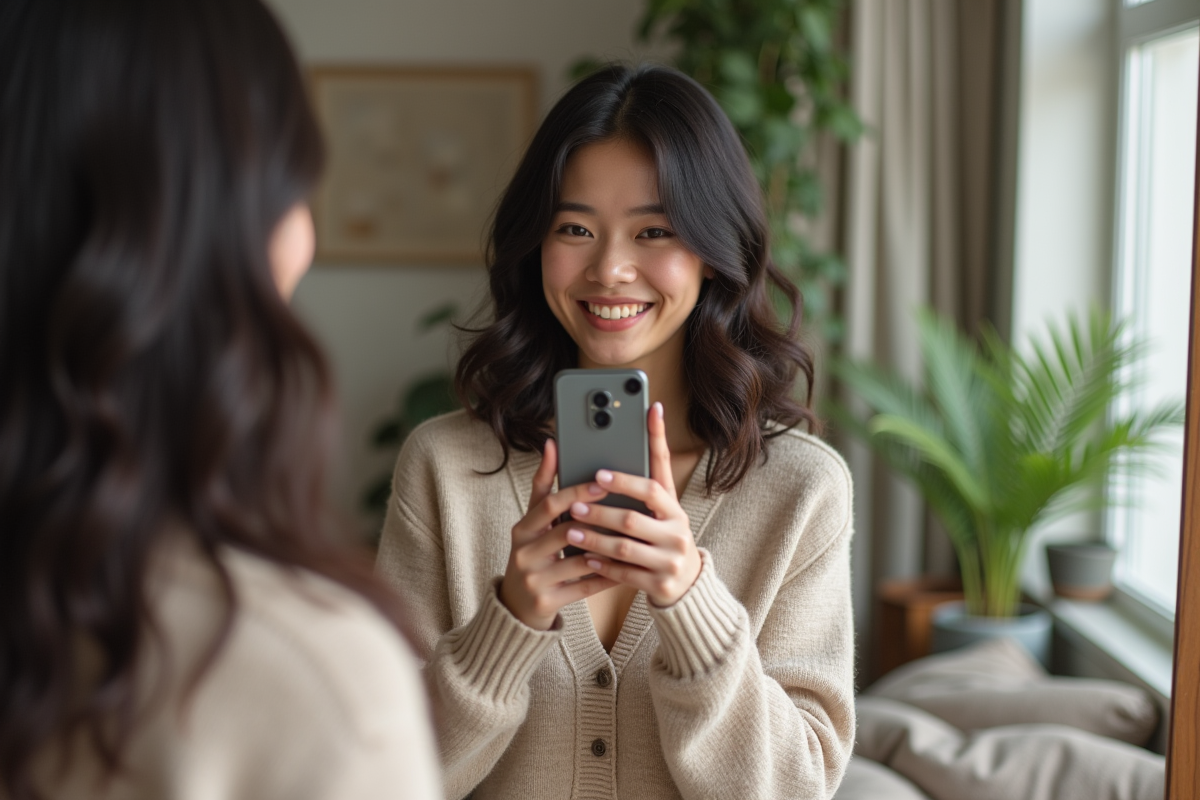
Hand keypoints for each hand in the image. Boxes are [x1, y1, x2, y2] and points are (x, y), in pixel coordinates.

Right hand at [499, 438, 619, 629]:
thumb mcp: (531, 523)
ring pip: (578, 561)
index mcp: (522, 529)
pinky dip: (606, 576)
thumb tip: (551, 444)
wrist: (516, 606)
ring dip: (607, 550)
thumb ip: (542, 487)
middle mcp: (523, 553)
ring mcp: (534, 579)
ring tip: (632, 539)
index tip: (603, 482)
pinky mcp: (547, 601)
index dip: (577, 492)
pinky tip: (626, 568)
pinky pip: (584, 587)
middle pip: (565, 531)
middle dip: (597, 520)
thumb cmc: (532, 555)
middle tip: (626, 510)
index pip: (549, 504)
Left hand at [563, 402, 701, 606]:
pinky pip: (624, 575)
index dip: (624, 480)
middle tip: (572, 505)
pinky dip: (602, 566)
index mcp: (675, 510)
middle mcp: (677, 534)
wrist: (687, 582)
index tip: (598, 473)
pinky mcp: (659, 585)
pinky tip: (585, 559)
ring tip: (570, 531)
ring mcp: (669, 562)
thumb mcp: (664, 501)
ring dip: (594, 539)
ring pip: (624, 548)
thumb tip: (653, 410)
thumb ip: (654, 464)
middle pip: (632, 520)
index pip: (651, 488)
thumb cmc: (666, 531)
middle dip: (599, 512)